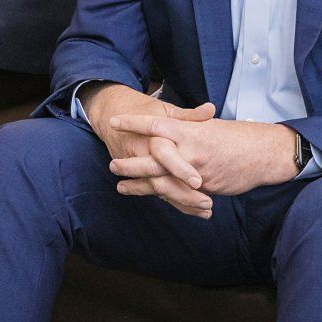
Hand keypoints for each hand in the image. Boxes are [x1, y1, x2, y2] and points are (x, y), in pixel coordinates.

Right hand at [81, 83, 217, 216]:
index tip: (198, 182)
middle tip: (207, 203)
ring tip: (206, 210)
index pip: (164, 154)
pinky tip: (195, 211)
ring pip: (157, 190)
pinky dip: (175, 203)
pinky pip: (155, 193)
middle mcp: (143, 153)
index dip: (180, 168)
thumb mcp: (166, 110)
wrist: (110, 115)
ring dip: (182, 202)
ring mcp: (137, 166)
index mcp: (152, 135)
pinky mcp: (136, 176)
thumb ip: (189, 115)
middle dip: (182, 193)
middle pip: (160, 178)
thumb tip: (211, 110)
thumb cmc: (144, 110)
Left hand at [128, 113, 298, 199]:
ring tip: (121, 187)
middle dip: (131, 164)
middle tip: (112, 165)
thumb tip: (166, 123)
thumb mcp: (208, 126)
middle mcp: (190, 151)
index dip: (134, 123)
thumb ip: (187, 125)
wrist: (263, 154)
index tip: (114, 121)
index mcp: (189, 131)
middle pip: (153, 159)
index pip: (155, 125)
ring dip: (140, 186)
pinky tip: (149, 197)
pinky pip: (180, 196)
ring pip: (163, 182)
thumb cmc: (234, 137)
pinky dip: (163, 198)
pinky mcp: (205, 189)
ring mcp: (197, 172)